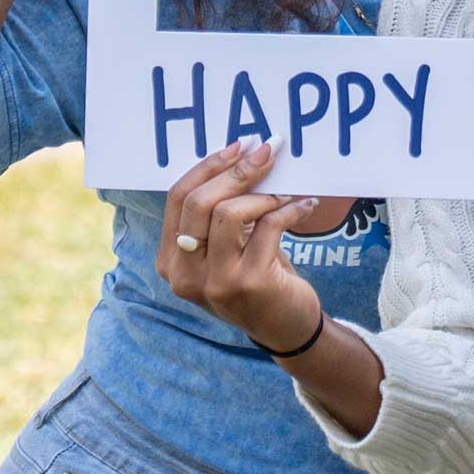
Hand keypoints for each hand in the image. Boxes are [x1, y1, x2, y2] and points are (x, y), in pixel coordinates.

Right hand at [155, 137, 324, 352]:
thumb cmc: (255, 276)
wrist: (285, 327)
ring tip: (284, 192)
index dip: (208, 166)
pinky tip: (304, 206)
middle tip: (267, 152)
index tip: (238, 145)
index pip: (176, 198)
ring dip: (262, 194)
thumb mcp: (226, 248)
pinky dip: (289, 209)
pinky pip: (267, 227)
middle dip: (236, 171)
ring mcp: (215, 282)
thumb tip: (243, 152)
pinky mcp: (249, 283)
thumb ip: (219, 213)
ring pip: (227, 213)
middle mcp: (185, 274)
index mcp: (170, 260)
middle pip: (198, 202)